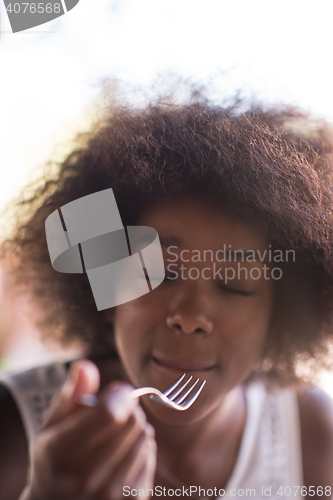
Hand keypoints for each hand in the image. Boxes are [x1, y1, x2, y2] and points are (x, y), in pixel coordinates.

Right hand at [20, 360, 156, 499]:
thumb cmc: (54, 460)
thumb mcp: (51, 428)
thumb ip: (70, 395)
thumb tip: (86, 366)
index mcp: (60, 453)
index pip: (109, 413)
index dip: (120, 394)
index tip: (118, 391)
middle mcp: (85, 478)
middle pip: (132, 421)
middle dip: (127, 409)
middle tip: (114, 413)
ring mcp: (110, 495)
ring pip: (144, 436)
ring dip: (135, 427)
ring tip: (116, 433)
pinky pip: (150, 454)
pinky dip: (142, 446)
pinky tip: (124, 451)